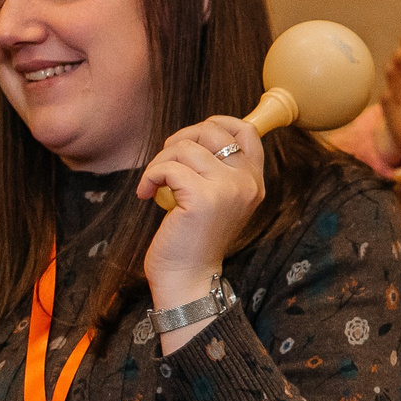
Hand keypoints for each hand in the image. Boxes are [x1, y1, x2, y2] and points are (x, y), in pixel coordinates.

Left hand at [138, 115, 263, 314]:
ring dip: (160, 161)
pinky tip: (147, 193)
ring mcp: (229, 189)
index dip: (218, 122)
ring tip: (154, 183)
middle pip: (213, 131)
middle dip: (180, 139)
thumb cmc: (193, 240)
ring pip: (186, 147)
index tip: (192, 137)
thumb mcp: (216, 200)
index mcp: (254, 182)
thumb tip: (194, 135)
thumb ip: (217, 170)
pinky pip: (168, 167)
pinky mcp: (204, 198)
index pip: (247, 131)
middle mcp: (247, 183)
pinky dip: (150, 176)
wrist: (187, 278)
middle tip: (165, 163)